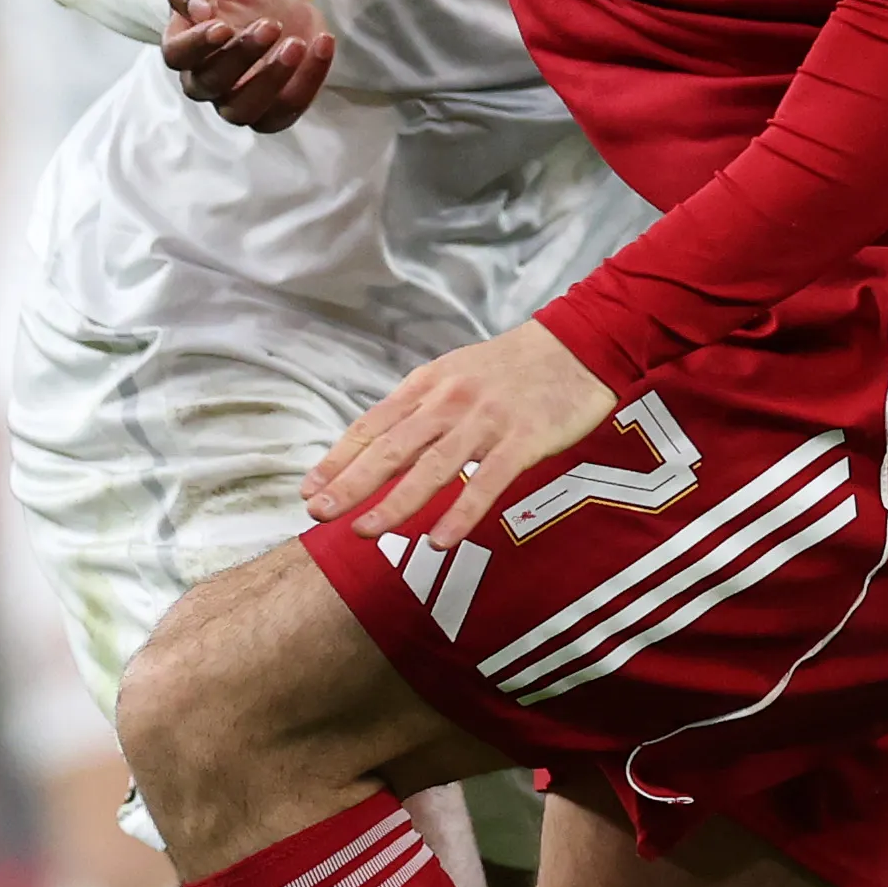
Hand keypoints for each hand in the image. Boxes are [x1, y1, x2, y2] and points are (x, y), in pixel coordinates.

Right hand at [165, 0, 334, 131]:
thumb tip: (198, 12)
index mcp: (183, 45)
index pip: (177, 56)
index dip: (197, 46)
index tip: (223, 25)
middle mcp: (205, 79)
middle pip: (211, 85)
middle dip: (242, 55)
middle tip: (271, 24)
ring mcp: (239, 98)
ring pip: (244, 112)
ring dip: (272, 80)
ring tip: (297, 43)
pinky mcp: (276, 105)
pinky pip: (288, 110)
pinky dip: (309, 81)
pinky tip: (322, 44)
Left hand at [307, 324, 618, 548]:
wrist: (577, 346)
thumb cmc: (514, 368)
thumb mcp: (456, 375)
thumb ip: (421, 409)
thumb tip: (379, 446)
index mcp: (428, 386)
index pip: (372, 426)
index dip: (339, 459)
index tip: (310, 490)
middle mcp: (450, 402)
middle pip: (391, 448)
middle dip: (351, 483)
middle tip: (319, 514)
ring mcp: (486, 421)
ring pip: (432, 467)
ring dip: (396, 502)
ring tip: (366, 532)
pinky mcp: (524, 439)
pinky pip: (487, 481)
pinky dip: (461, 512)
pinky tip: (439, 540)